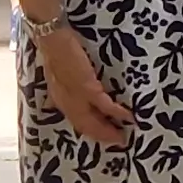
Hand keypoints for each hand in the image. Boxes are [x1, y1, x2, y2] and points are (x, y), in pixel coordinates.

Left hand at [34, 25, 133, 146]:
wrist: (54, 40)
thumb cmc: (58, 52)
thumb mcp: (58, 75)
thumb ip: (63, 87)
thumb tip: (63, 96)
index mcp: (60, 99)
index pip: (76, 121)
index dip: (90, 130)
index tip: (103, 135)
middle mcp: (67, 103)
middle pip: (86, 126)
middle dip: (102, 136)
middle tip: (119, 141)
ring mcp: (76, 97)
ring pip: (93, 122)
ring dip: (109, 131)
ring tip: (123, 136)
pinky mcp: (86, 89)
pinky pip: (104, 106)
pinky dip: (116, 113)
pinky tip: (128, 116)